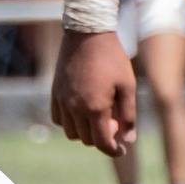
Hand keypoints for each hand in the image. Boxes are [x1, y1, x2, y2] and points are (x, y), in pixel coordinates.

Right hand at [51, 28, 137, 158]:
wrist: (88, 33)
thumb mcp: (128, 85)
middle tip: (114, 122)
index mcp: (96, 108)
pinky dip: (70, 121)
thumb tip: (128, 140)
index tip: (122, 149)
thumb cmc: (112, 58)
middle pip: (87, 140)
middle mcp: (75, 108)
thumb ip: (129, 115)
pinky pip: (59, 119)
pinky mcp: (55, 93)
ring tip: (97, 116)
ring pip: (71, 132)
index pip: (102, 143)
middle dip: (102, 138)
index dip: (114, 150)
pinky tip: (81, 111)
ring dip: (85, 131)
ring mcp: (62, 100)